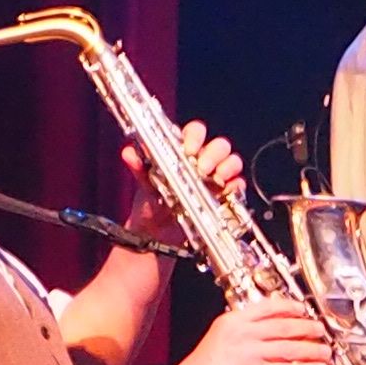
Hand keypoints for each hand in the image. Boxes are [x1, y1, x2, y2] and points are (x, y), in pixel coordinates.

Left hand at [114, 120, 245, 250]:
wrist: (158, 233)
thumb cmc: (152, 202)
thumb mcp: (145, 184)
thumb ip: (139, 167)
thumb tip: (128, 152)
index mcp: (184, 151)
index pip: (196, 132)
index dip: (196, 136)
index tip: (189, 148)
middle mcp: (203, 160)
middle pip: (219, 145)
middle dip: (214, 153)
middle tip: (203, 168)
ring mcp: (216, 177)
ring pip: (232, 161)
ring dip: (227, 167)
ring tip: (215, 178)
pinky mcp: (225, 195)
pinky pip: (237, 185)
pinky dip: (235, 186)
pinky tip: (225, 192)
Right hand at [183, 293, 333, 364]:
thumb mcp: (218, 339)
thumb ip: (240, 333)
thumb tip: (264, 335)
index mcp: (233, 320)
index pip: (269, 306)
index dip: (291, 307)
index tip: (303, 309)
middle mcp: (244, 333)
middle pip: (286, 325)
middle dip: (308, 327)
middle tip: (320, 330)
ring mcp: (252, 353)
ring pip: (292, 347)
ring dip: (313, 349)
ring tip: (325, 351)